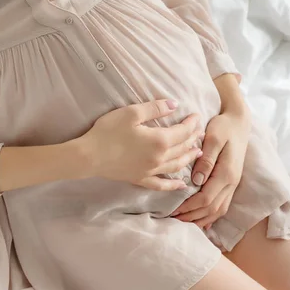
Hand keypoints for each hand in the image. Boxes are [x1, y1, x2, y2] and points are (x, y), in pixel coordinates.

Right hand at [77, 100, 202, 190]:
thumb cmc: (108, 132)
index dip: (192, 123)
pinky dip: (174, 185)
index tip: (197, 116)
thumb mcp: (130, 113)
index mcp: (159, 140)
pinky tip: (181, 184)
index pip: (183, 131)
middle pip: (183, 148)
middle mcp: (160, 158)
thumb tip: (174, 105)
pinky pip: (162, 184)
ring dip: (189, 158)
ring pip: (177, 165)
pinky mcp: (140, 179)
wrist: (90, 156)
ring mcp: (150, 171)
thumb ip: (154, 108)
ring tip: (197, 152)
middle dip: (194, 138)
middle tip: (200, 131)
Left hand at [172, 106, 250, 228]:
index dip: (189, 207)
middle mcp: (232, 182)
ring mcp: (233, 183)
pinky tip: (201, 219)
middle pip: (212, 208)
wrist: (239, 121)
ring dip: (201, 218)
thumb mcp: (213, 138)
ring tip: (183, 222)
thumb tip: (197, 180)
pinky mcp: (231, 181)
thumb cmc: (223, 127)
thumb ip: (206, 160)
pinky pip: (222, 204)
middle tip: (173, 220)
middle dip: (192, 216)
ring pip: (219, 210)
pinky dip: (211, 214)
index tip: (173, 211)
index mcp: (226, 173)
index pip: (206, 198)